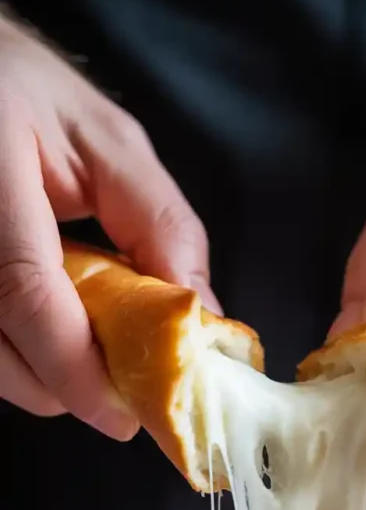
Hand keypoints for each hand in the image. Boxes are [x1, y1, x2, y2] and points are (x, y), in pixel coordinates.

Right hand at [0, 14, 217, 438]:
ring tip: (88, 345)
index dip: (75, 367)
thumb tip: (201, 316)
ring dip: (43, 375)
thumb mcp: (106, 141)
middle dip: (67, 388)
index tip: (124, 415)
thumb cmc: (24, 94)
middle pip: (0, 351)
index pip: (26, 293)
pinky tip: (48, 326)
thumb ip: (158, 225)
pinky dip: (20, 353)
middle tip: (124, 387)